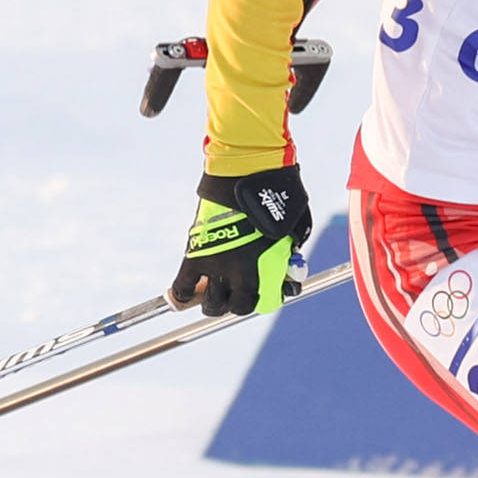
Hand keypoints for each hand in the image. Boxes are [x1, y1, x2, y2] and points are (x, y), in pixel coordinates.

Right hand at [170, 164, 312, 316]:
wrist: (247, 170)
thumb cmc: (277, 193)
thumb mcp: (295, 224)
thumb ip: (290, 247)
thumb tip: (290, 264)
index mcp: (269, 267)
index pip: (268, 301)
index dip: (266, 301)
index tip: (262, 297)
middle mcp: (243, 272)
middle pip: (238, 307)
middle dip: (236, 304)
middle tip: (232, 296)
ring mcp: (217, 264)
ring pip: (211, 304)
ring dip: (211, 303)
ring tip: (210, 295)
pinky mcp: (196, 253)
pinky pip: (183, 285)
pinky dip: (182, 294)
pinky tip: (185, 294)